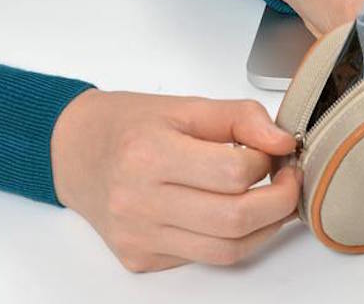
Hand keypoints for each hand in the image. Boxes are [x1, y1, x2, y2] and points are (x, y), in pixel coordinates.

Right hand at [51, 90, 299, 271]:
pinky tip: (233, 214)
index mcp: (149, 154)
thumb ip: (240, 118)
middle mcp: (138, 201)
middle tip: (288, 181)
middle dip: (280, 202)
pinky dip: (231, 239)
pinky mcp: (140, 258)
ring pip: (226, 250)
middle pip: (235, 219)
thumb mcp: (185, 105)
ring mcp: (138, 236)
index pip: (233, 173)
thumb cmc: (129, 124)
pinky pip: (203, 258)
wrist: (75, 150)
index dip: (267, 162)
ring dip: (264, 227)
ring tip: (270, 199)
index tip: (275, 152)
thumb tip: (283, 142)